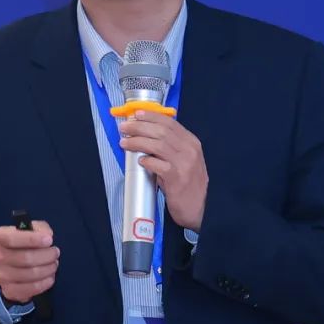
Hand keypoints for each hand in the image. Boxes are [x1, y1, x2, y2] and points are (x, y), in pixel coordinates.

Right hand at [0, 220, 58, 304]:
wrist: (9, 263)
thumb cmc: (22, 242)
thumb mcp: (30, 229)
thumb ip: (40, 228)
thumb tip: (47, 236)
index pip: (13, 239)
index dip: (33, 239)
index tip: (49, 240)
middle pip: (25, 258)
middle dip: (46, 255)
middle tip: (55, 253)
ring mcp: (0, 276)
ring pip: (30, 274)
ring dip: (48, 269)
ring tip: (54, 264)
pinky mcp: (8, 290)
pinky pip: (30, 289)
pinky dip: (44, 283)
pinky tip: (50, 277)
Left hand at [119, 110, 207, 231]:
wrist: (199, 208)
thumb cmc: (187, 183)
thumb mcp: (184, 160)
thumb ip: (170, 147)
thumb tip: (145, 135)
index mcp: (191, 142)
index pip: (170, 123)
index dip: (151, 116)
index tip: (137, 114)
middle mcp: (190, 150)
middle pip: (161, 131)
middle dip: (139, 127)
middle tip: (125, 128)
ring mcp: (184, 164)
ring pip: (157, 145)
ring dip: (138, 142)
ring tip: (125, 143)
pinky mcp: (177, 178)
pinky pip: (157, 165)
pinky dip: (146, 161)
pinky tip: (139, 161)